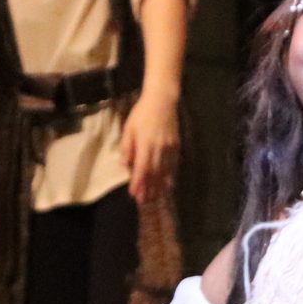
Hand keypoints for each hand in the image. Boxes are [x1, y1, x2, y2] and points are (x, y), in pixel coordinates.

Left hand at [121, 90, 182, 204]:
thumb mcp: (128, 128)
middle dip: (149, 188)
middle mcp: (159, 148)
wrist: (162, 101)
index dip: (138, 182)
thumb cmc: (141, 114)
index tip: (134, 194)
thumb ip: (127, 147)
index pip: (141, 168)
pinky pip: (173, 164)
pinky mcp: (176, 145)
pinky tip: (168, 184)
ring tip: (155, 197)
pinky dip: (170, 176)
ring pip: (165, 170)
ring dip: (159, 185)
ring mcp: (169, 148)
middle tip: (144, 202)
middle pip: (154, 173)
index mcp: (145, 144)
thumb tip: (126, 164)